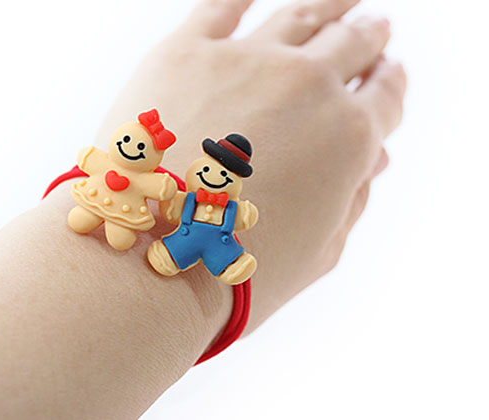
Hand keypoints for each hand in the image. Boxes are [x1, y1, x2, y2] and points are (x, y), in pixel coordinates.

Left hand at [94, 0, 405, 330]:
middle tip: (373, 29)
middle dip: (368, 37)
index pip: (386, 94)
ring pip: (301, 15)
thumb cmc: (238, 271)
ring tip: (344, 1)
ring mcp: (245, 62)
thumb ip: (354, 198)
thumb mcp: (320, 250)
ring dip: (331, 6)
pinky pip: (221, 5)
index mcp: (348, 137)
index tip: (388, 74)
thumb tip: (374, 158)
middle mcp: (306, 86)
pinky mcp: (184, 54)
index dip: (390, 84)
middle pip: (352, 45)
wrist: (154, 261)